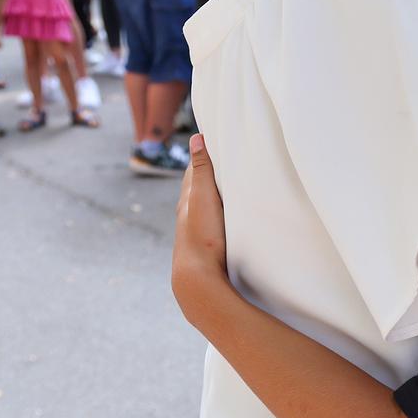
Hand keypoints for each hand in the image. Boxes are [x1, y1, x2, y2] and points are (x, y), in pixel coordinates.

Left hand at [172, 134, 232, 329]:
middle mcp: (188, 215)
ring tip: (231, 187)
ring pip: (206, 207)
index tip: (215, 142)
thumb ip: (202, 169)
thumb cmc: (200, 235)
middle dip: (210, 174)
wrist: (198, 279)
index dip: (204, 156)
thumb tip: (196, 138)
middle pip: (198, 188)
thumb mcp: (203, 197)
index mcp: (187, 200)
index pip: (193, 171)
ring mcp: (197, 232)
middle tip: (226, 160)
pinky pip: (213, 223)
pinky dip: (221, 214)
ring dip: (215, 196)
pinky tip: (230, 218)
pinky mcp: (208, 245)